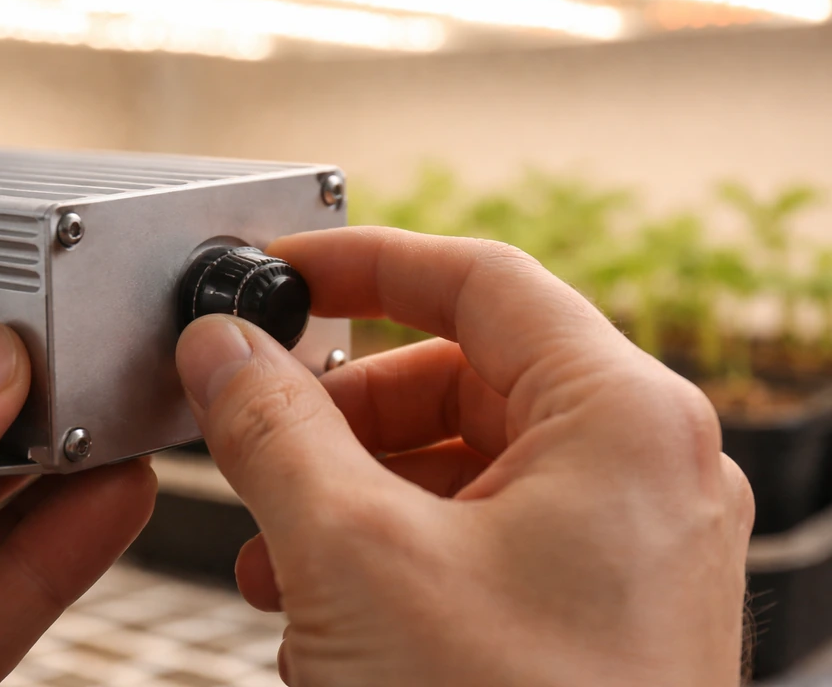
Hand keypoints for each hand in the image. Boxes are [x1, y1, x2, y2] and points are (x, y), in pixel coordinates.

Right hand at [175, 227, 753, 686]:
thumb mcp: (355, 558)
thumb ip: (273, 428)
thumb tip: (224, 349)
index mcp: (623, 418)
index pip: (478, 278)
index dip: (367, 262)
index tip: (287, 268)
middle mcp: (644, 467)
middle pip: (464, 372)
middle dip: (347, 408)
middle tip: (262, 430)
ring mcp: (626, 539)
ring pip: (465, 456)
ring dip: (358, 487)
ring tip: (283, 547)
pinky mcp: (596, 604)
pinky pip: (482, 527)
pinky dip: (397, 543)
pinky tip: (331, 604)